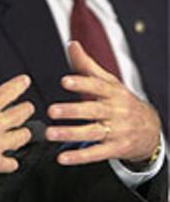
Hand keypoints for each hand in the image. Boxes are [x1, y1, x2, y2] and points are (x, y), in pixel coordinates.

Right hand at [0, 54, 33, 201]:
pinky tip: (10, 161)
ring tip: (22, 132)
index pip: (10, 91)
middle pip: (23, 113)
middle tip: (27, 107)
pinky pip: (12, 164)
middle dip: (27, 108)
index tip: (25, 81)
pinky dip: (11, 162)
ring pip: (22, 137)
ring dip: (23, 133)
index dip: (20, 84)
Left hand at [45, 41, 160, 165]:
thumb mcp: (109, 82)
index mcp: (113, 93)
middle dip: (72, 111)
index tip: (65, 81)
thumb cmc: (122, 102)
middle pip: (92, 111)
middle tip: (51, 110)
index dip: (82, 84)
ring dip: (70, 134)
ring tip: (50, 133)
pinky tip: (62, 158)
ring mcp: (116, 132)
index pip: (97, 87)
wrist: (150, 129)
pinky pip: (97, 154)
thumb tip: (71, 44)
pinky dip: (79, 157)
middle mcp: (115, 112)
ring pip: (92, 133)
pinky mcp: (115, 149)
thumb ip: (87, 65)